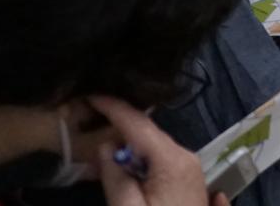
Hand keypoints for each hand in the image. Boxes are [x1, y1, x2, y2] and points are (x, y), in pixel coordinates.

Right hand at [90, 95, 230, 205]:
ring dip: (128, 147)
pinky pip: (160, 162)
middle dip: (119, 128)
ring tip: (101, 148)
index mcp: (173, 160)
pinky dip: (140, 160)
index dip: (114, 107)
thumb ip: (116, 176)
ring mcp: (190, 170)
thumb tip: (107, 145)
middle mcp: (186, 158)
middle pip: (148, 134)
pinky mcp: (187, 183)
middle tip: (89, 122)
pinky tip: (124, 167)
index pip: (140, 124)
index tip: (90, 95)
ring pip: (153, 148)